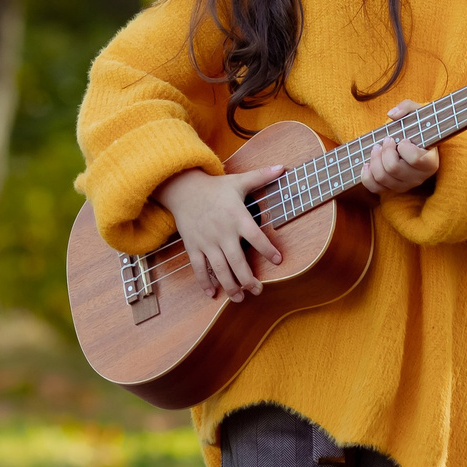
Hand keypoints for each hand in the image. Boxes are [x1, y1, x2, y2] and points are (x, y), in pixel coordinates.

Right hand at [152, 163, 285, 300]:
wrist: (183, 189)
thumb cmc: (215, 187)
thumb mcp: (239, 181)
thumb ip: (262, 176)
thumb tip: (283, 168)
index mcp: (237, 218)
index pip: (256, 237)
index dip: (268, 250)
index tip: (278, 260)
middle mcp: (222, 233)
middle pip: (237, 261)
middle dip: (248, 279)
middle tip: (258, 291)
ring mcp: (207, 242)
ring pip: (219, 269)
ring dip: (230, 286)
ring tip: (240, 298)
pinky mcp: (193, 246)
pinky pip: (199, 268)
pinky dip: (205, 282)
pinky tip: (212, 294)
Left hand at [362, 99, 438, 195]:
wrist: (417, 142)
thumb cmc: (419, 127)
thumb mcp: (419, 112)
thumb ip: (408, 107)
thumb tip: (391, 114)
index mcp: (430, 162)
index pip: (415, 159)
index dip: (404, 147)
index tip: (403, 139)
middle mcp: (419, 177)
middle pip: (393, 168)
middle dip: (384, 151)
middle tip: (386, 140)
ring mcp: (405, 185)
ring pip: (382, 178)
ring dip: (374, 160)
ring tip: (376, 148)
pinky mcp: (392, 189)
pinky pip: (375, 188)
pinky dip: (366, 176)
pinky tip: (367, 163)